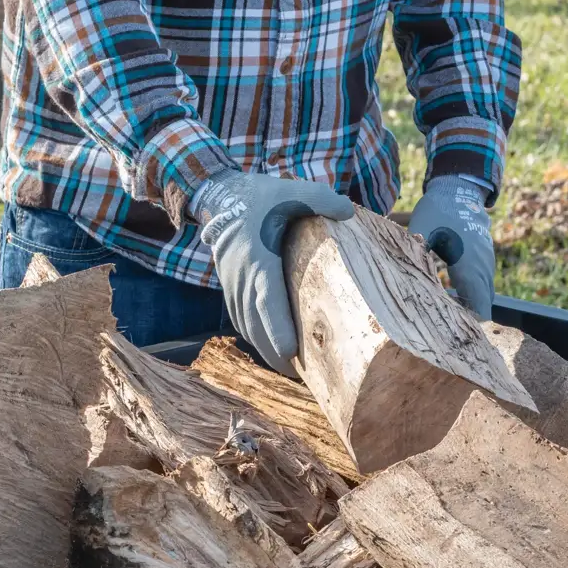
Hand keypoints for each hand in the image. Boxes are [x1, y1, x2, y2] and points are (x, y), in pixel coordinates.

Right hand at [192, 171, 355, 376]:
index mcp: (258, 258)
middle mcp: (241, 277)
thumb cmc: (259, 196)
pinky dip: (254, 336)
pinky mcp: (229, 287)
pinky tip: (271, 349)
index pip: (266, 300)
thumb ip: (319, 198)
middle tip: (299, 376)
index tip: (288, 352)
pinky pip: (240, 319)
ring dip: (264, 349)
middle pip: (255, 324)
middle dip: (273, 353)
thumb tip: (349, 210)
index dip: (276, 328)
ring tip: (290, 369)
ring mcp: (232, 284)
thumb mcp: (289, 190)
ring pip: (246, 326)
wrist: (219, 195)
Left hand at [407, 175, 494, 318]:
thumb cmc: (438, 210)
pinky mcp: (485, 259)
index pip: (480, 309)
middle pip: (483, 306)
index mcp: (469, 266)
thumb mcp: (421, 232)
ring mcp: (487, 263)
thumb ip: (414, 257)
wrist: (458, 188)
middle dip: (467, 318)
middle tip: (444, 326)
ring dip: (470, 305)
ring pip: (484, 295)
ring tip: (446, 312)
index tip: (449, 330)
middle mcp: (483, 268)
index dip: (468, 324)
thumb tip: (402, 282)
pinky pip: (483, 283)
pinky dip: (472, 293)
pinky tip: (452, 293)